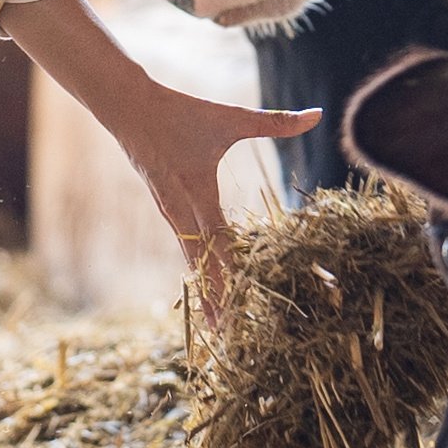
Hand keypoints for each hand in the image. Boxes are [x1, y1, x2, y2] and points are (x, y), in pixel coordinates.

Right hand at [3, 0, 320, 307]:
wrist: (128, 108)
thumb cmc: (181, 111)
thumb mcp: (230, 116)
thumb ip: (276, 121)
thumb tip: (319, 114)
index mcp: (199, 194)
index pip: (221, 245)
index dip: (233, 279)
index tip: (242, 309)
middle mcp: (182, 213)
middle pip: (204, 267)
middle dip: (218, 302)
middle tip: (230, 338)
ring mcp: (171, 215)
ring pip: (193, 263)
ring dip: (206, 294)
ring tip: (218, 328)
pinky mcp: (168, 212)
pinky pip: (186, 249)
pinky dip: (198, 274)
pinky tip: (206, 291)